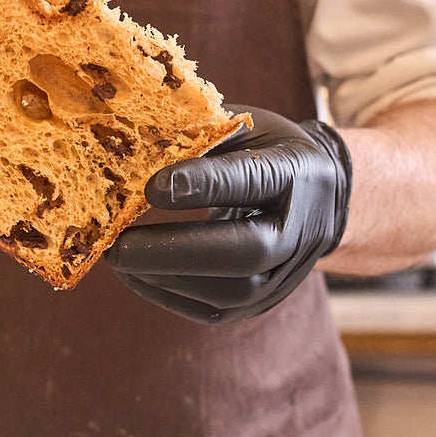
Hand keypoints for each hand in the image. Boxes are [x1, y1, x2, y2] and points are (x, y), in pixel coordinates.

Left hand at [105, 108, 351, 323]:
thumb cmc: (267, 152)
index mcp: (295, 172)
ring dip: (164, 277)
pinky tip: (133, 274)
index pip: (251, 181)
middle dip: (175, 251)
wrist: (319, 199)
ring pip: (228, 292)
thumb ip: (202, 134)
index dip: (203, 185)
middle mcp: (299, 231)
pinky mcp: (261, 303)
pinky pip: (213, 310)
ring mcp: (283, 275)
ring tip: (116, 258)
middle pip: (244, 253)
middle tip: (117, 246)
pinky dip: (167, 293)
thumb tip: (136, 141)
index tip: (151, 187)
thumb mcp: (246, 127)